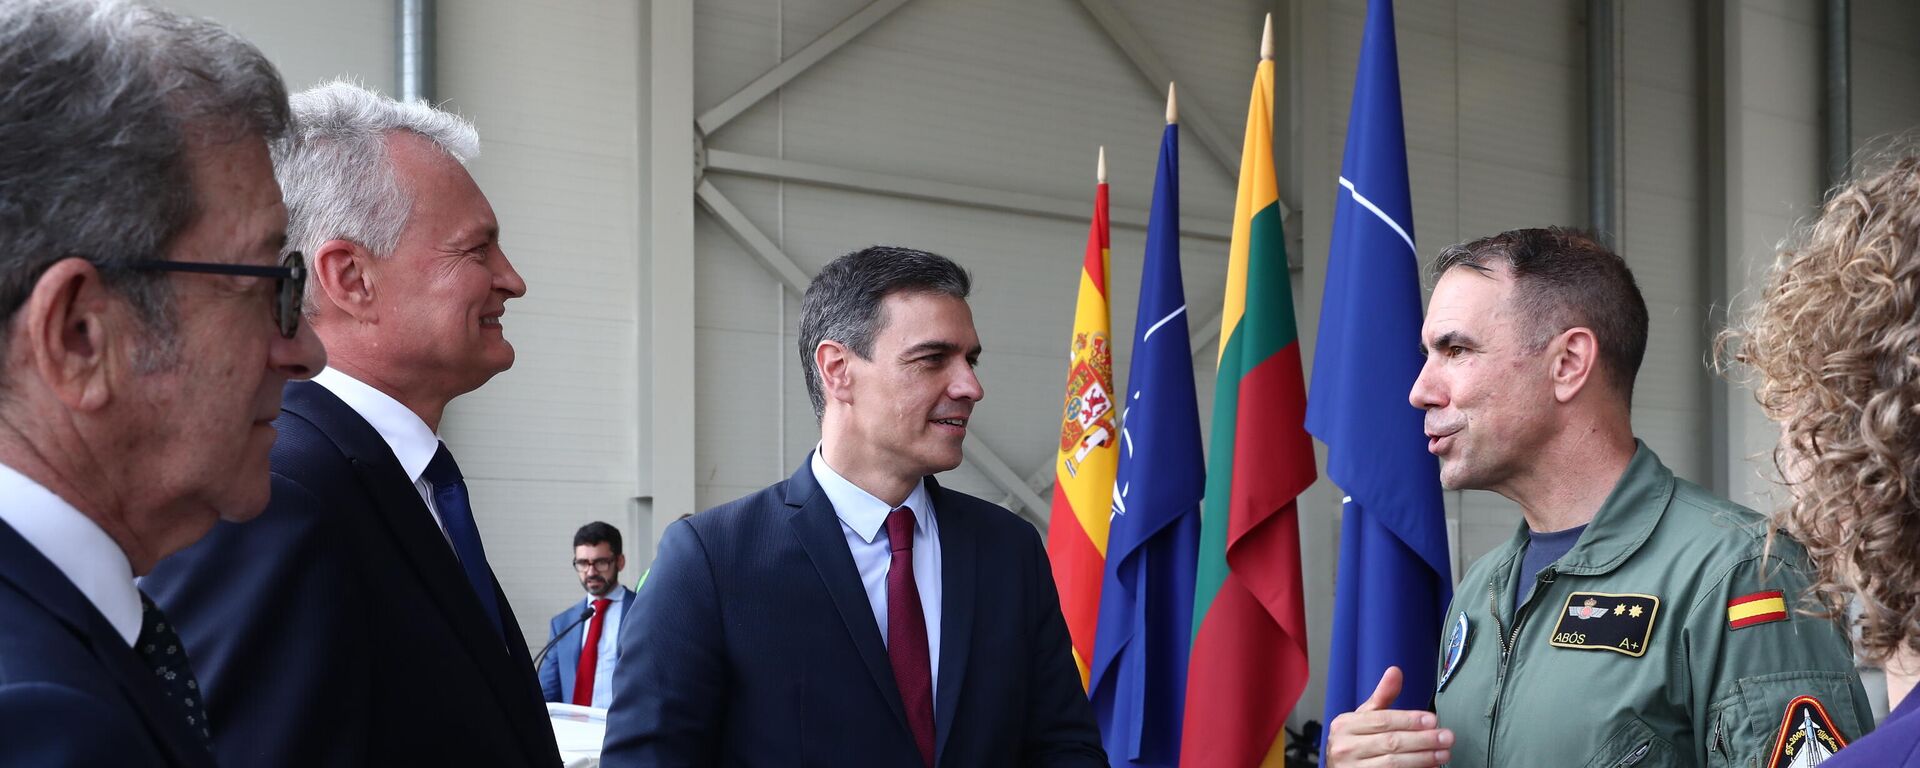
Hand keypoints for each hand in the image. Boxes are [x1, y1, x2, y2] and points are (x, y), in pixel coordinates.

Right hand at [1325, 666, 1453, 767]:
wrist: (1340, 767)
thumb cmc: (1353, 742)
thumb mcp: (1363, 717)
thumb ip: (1381, 697)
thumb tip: (1395, 671)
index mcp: (1345, 725)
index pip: (1382, 720)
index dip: (1409, 720)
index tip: (1432, 720)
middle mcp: (1345, 747)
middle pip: (1390, 742)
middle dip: (1422, 739)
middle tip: (1446, 737)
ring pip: (1394, 763)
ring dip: (1423, 758)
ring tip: (1443, 753)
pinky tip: (1429, 766)